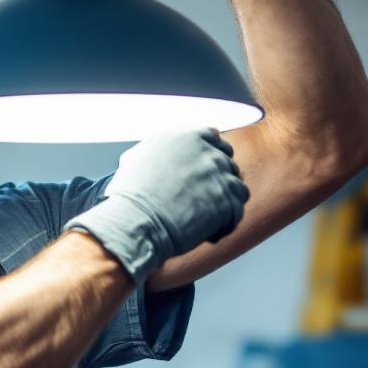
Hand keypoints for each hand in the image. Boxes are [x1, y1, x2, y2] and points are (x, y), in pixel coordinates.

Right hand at [65, 128, 248, 284]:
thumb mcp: (137, 158)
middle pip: (228, 163)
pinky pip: (237, 211)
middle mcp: (207, 152)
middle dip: (218, 180)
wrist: (134, 220)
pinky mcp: (227, 202)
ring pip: (237, 187)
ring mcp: (219, 176)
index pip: (214, 139)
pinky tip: (207, 232)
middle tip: (202, 198)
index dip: (210, 156)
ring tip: (206, 218)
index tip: (203, 172)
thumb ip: (157, 148)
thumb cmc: (129, 194)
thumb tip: (159, 152)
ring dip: (225, 202)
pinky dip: (226, 223)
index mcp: (187, 135)